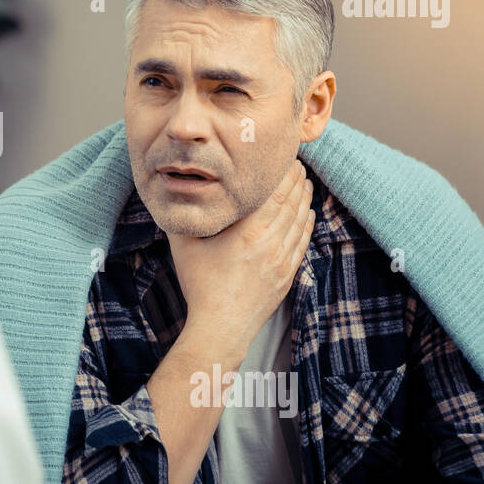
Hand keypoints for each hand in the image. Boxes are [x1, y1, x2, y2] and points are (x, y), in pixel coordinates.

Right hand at [166, 158, 313, 365]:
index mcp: (249, 231)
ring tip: (305, 182)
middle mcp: (271, 242)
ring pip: (300, 220)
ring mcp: (283, 260)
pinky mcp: (287, 275)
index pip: (274, 192)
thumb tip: (175, 192)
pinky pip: (303, 241)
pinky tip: (308, 213)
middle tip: (296, 163)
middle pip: (291, 202)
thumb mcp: (185, 246)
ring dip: (304, 199)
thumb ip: (185, 217)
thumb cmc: (200, 285)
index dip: (282, 172)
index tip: (284, 157)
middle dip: (295, 180)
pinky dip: (307, 223)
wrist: (220, 327)